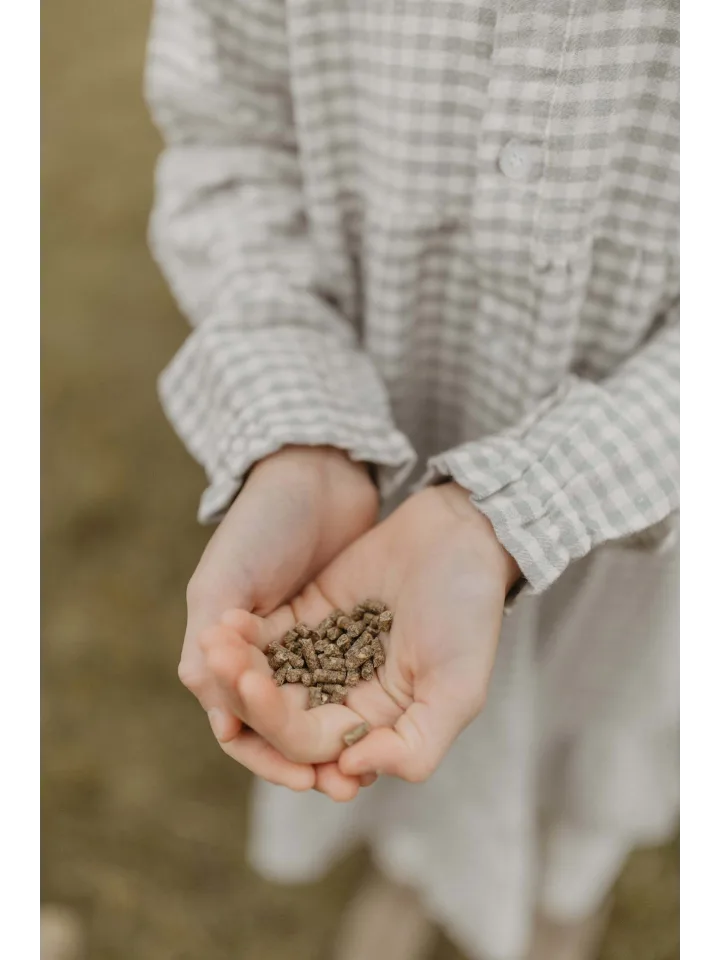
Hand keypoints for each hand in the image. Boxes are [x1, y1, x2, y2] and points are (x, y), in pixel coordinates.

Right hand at [180, 445, 377, 790]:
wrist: (316, 470)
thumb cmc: (261, 523)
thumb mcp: (221, 583)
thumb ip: (210, 653)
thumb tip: (225, 726)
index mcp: (221, 648)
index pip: (240, 722)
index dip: (269, 753)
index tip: (305, 771)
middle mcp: (261, 652)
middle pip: (281, 724)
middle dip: (307, 755)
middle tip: (342, 782)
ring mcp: (302, 640)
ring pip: (316, 708)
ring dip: (334, 740)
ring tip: (362, 767)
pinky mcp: (338, 624)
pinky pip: (345, 677)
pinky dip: (355, 704)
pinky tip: (380, 727)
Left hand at [203, 483, 519, 796]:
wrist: (463, 537)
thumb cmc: (468, 615)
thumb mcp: (458, 689)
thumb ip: (415, 746)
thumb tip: (350, 770)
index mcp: (376, 724)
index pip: (312, 744)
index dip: (279, 727)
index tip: (255, 692)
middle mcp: (344, 696)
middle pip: (278, 713)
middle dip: (247, 694)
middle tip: (218, 663)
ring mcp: (323, 655)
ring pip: (267, 675)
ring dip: (236, 666)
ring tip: (213, 642)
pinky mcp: (309, 615)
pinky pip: (268, 636)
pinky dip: (245, 633)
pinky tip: (226, 620)